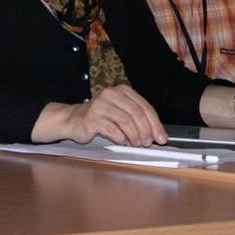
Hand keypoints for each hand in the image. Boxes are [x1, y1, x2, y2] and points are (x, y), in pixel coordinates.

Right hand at [47, 85, 165, 145]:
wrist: (73, 120)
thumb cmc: (101, 118)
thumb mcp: (122, 113)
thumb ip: (138, 119)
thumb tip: (158, 135)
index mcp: (122, 91)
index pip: (145, 107)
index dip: (155, 124)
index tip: (161, 138)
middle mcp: (111, 94)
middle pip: (137, 114)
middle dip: (146, 131)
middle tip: (147, 143)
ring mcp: (100, 105)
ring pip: (126, 121)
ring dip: (134, 136)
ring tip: (135, 143)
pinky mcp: (91, 118)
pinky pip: (112, 129)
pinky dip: (121, 138)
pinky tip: (122, 141)